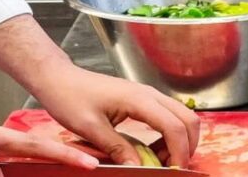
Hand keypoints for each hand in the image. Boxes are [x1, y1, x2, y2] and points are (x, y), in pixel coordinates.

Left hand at [32, 64, 199, 167]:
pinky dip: (169, 135)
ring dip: (179, 140)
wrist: (60, 79)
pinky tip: (152, 150)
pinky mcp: (142, 99)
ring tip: (160, 162)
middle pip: (187, 118)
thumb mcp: (90, 129)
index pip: (174, 126)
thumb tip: (139, 168)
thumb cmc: (70, 99)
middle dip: (187, 145)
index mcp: (139, 100)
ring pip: (180, 116)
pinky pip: (167, 116)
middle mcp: (149, 94)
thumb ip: (117, 149)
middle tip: (173, 168)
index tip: (173, 172)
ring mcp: (147, 95)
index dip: (180, 151)